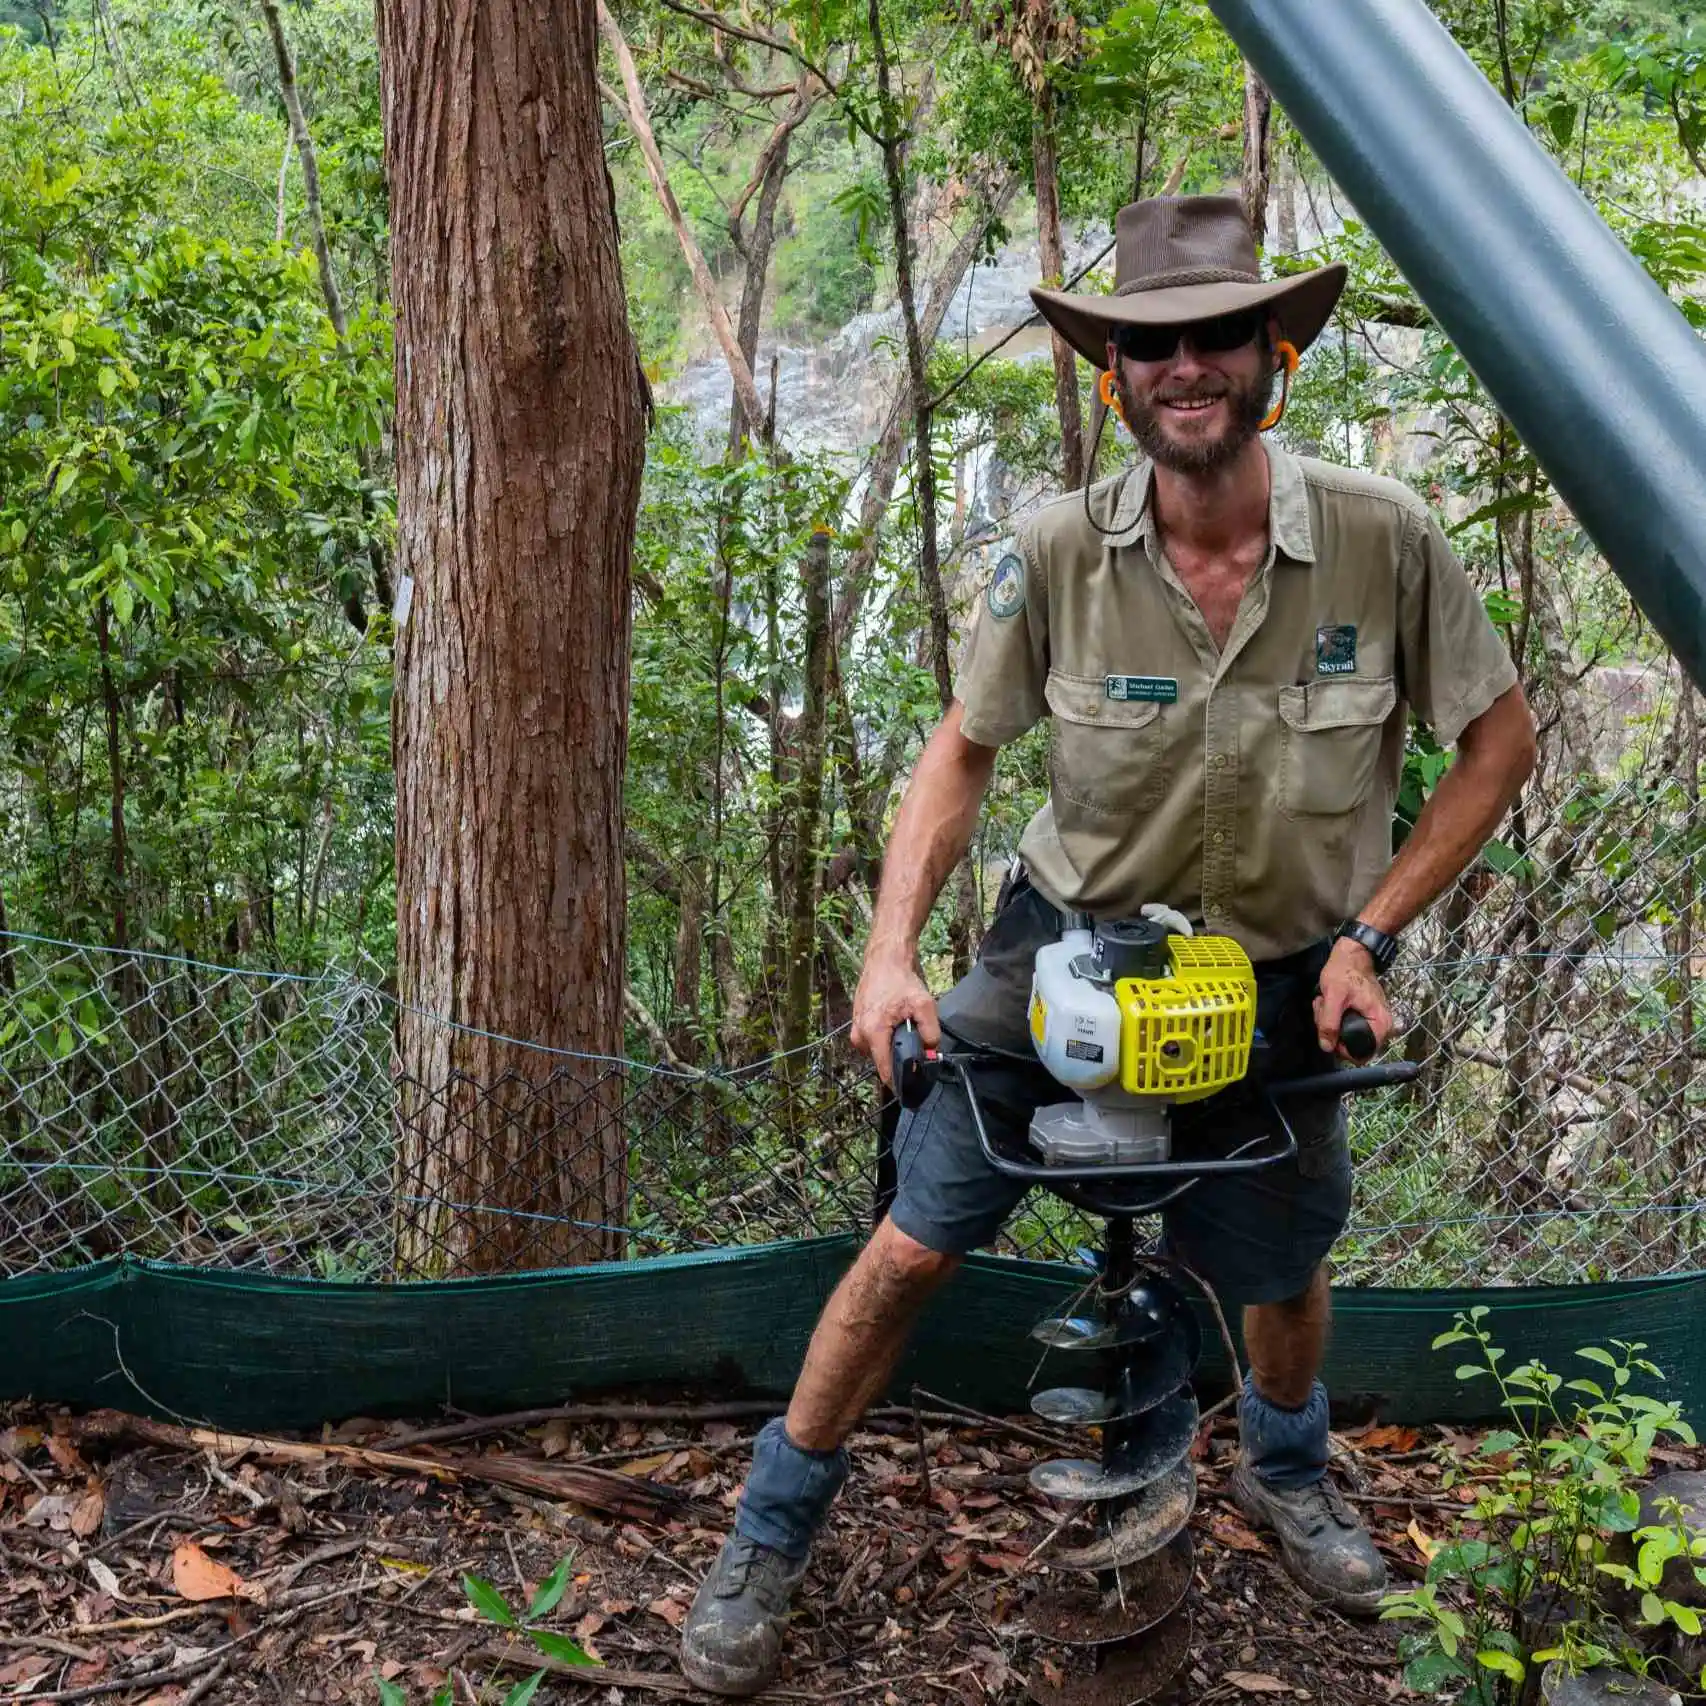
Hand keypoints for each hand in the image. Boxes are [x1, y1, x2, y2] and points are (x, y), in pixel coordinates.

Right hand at [852, 951, 938, 1088]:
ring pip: (878, 1052)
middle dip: (899, 1058)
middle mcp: (860, 1035)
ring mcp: (856, 1030)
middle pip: (882, 1062)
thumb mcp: (924, 1004)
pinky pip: (874, 1042)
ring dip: (892, 1046)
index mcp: (873, 1032)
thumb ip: (930, 1032)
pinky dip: (885, 1037)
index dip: (901, 1082)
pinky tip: (895, 1023)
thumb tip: (931, 1052)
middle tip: (914, 1044)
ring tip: (903, 1028)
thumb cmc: (900, 980)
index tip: (913, 1088)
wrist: (884, 960)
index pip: (885, 1071)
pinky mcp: (857, 1025)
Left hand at [1313, 937, 1394, 1060]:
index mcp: (1380, 1024)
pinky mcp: (1365, 1015)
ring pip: (1346, 1034)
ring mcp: (1373, 1021)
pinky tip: (1330, 1002)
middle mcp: (1382, 1026)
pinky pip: (1346, 1024)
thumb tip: (1327, 1046)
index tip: (1329, 1032)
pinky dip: (1335, 1015)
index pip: (1362, 1055)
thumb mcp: (1333, 997)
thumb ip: (1329, 1022)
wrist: (1353, 954)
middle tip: (1324, 1010)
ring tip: (1326, 1002)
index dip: (1342, 1049)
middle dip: (1332, 1030)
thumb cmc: (1345, 971)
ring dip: (1330, 1021)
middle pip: (1352, 1044)